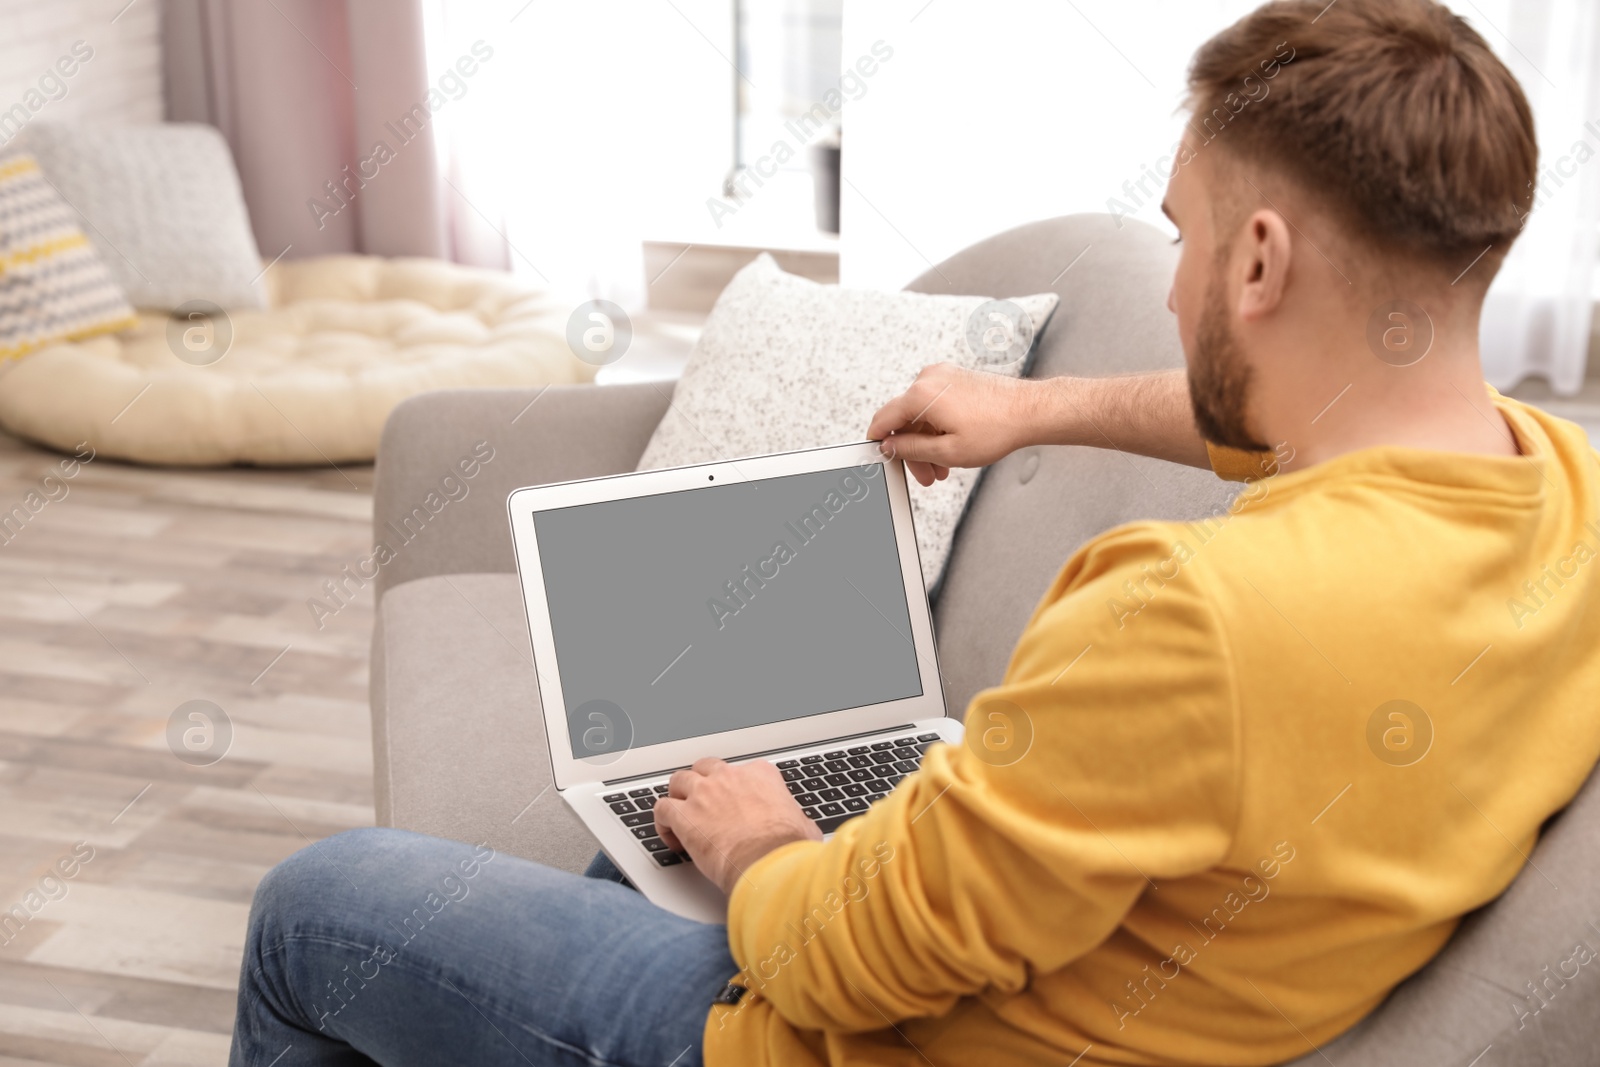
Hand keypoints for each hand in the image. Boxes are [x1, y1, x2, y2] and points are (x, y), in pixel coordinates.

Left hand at [653, 759, 821, 895]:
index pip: (742, 771)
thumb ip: (795, 820)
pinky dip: (662, 822)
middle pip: (706, 767)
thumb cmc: (787, 849)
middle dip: (702, 782)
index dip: (734, 789)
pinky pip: (661, 808)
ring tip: (680, 815)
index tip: (734, 806)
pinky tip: (670, 836)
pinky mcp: (685, 815)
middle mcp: (730, 778)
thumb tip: (801, 828)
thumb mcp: (803, 826)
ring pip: (679, 780)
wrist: (769, 864)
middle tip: (701, 802)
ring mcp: (704, 794)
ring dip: (678, 796)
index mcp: (760, 776)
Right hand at [866, 363, 1038, 485]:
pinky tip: (949, 447)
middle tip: (925, 474)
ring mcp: (943, 376)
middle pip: (905, 420)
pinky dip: (938, 427)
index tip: (878, 454)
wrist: (1029, 411)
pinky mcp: (955, 379)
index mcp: (921, 394)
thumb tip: (890, 447)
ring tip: (942, 467)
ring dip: (927, 442)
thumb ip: (911, 449)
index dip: (878, 441)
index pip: (883, 419)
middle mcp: (929, 379)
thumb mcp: (947, 451)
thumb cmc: (998, 428)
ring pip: (921, 415)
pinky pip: (935, 405)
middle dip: (912, 450)